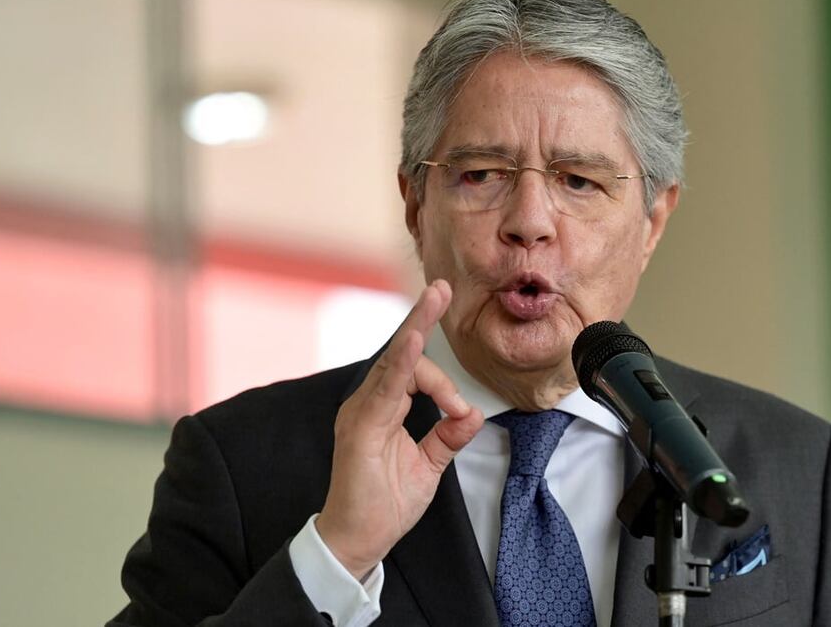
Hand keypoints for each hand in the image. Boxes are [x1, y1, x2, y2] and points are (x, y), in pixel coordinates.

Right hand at [315, 280, 482, 578]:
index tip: (457, 392)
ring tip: (436, 301)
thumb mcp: (429, 465)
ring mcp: (362, 413)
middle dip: (423, 319)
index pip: (411, 367)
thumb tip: (472, 414)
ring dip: (417, 330)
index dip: (438, 368)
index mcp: (384, 408)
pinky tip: (414, 340)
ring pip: (395, 362)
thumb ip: (448, 437)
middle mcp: (369, 403)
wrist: (358, 541)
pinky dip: (399, 362)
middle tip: (442, 289)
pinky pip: (384, 388)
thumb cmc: (384, 504)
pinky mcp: (361, 428)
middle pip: (402, 354)